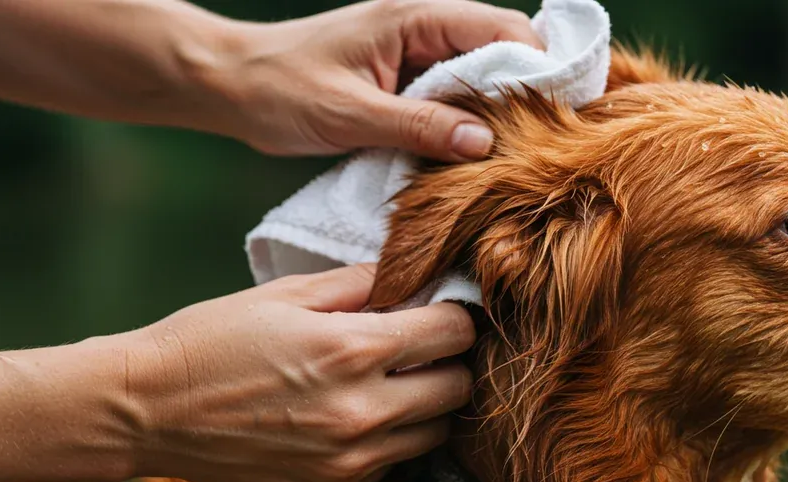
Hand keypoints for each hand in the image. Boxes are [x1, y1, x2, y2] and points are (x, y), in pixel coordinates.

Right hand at [122, 264, 475, 481]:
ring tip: (386, 384)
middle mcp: (362, 412)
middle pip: (458, 389)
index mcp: (352, 350)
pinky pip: (392, 465)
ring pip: (434, 434)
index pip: (455, 333)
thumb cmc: (210, 340)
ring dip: (424, 406)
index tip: (437, 311)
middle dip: (448, 362)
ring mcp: (349, 461)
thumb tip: (411, 273)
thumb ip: (360, 283)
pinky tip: (350, 418)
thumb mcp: (285, 292)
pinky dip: (388, 441)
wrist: (146, 411)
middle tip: (418, 349)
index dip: (453, 316)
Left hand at [210, 0, 542, 159]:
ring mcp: (409, 58)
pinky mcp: (399, 86)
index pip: (496, 26)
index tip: (559, 104)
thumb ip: (418, 127)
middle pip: (496, 50)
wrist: (227, 87)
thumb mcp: (350, 114)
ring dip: (495, 111)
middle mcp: (417, 31)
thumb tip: (485, 143)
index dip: (536, 60)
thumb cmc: (278, 89)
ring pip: (474, 78)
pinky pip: (448, 99)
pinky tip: (474, 156)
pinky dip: (465, 123)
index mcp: (410, 19)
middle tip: (546, 137)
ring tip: (518, 152)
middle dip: (524, 89)